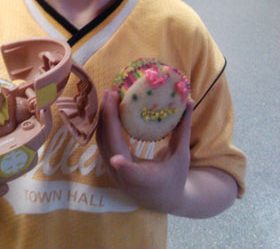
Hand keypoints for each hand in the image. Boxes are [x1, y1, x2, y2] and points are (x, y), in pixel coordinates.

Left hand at [96, 89, 193, 213]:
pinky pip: (102, 140)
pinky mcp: (108, 164)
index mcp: (148, 180)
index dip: (125, 167)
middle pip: (111, 147)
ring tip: (109, 93)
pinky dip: (103, 122)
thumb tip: (189, 100)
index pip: (134, 175)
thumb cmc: (175, 176)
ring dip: (103, 116)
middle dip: (109, 118)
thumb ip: (184, 128)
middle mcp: (126, 179)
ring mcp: (113, 172)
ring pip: (102, 141)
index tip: (116, 160)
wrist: (162, 199)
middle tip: (112, 92)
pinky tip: (107, 105)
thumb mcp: (182, 155)